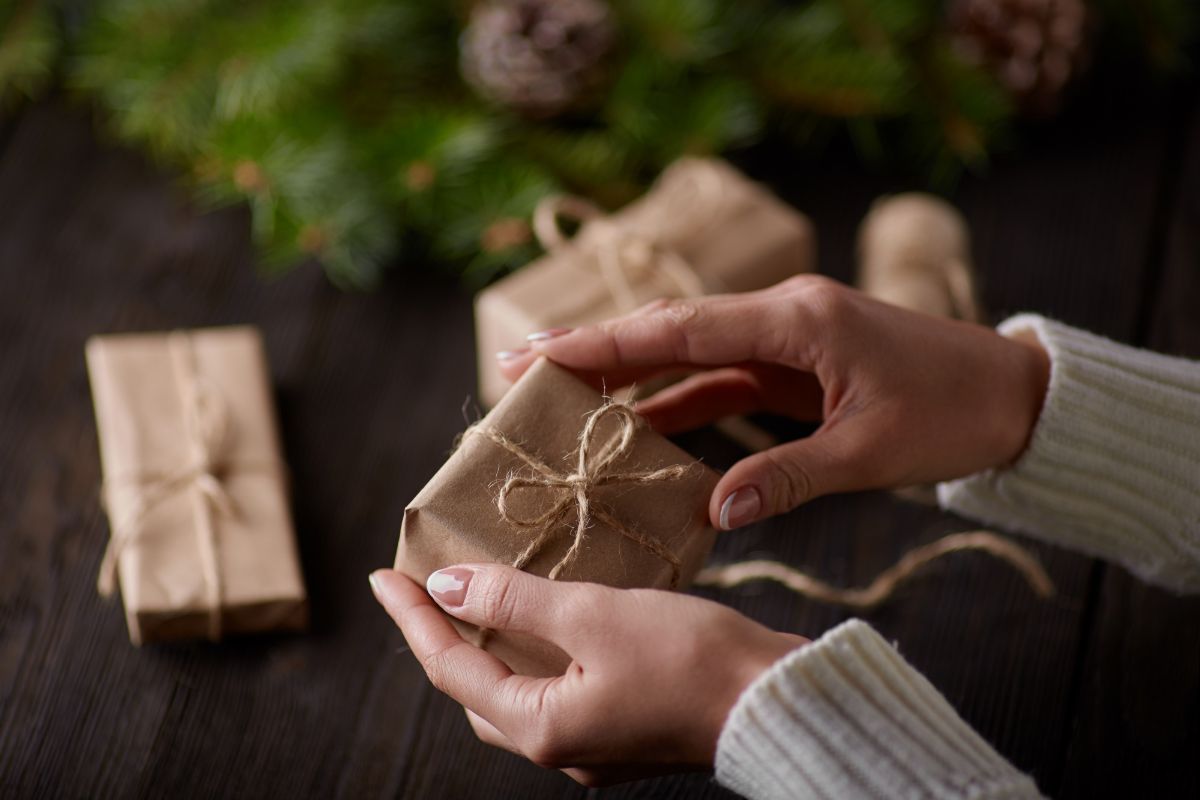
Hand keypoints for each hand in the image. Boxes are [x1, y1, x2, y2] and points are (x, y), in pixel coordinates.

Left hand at [369, 565, 804, 785]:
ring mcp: (594, 745)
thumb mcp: (593, 615)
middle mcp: (560, 748)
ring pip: (518, 691)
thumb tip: (445, 588)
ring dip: (492, 645)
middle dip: (445, 639)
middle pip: (477, 690)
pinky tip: (549, 616)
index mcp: (541, 727)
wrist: (777, 700)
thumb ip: (514, 601)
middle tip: (427, 587)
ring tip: (481, 593)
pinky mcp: (624, 730)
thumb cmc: (690, 658)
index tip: (382, 575)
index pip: (450, 668)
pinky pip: (558, 690)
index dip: (413, 618)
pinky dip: (538, 652)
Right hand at [500, 276, 1050, 529]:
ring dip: (627, 377)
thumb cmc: (955, 415)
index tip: (536, 353)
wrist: (1014, 397)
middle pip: (669, 331)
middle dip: (593, 351)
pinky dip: (677, 403)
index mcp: (796, 320)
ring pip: (687, 354)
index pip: (679, 328)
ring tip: (558, 399)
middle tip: (516, 369)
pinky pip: (720, 380)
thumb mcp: (872, 453)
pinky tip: (636, 429)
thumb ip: (788, 477)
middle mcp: (781, 316)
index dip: (603, 342)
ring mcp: (785, 338)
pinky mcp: (793, 364)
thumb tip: (711, 514)